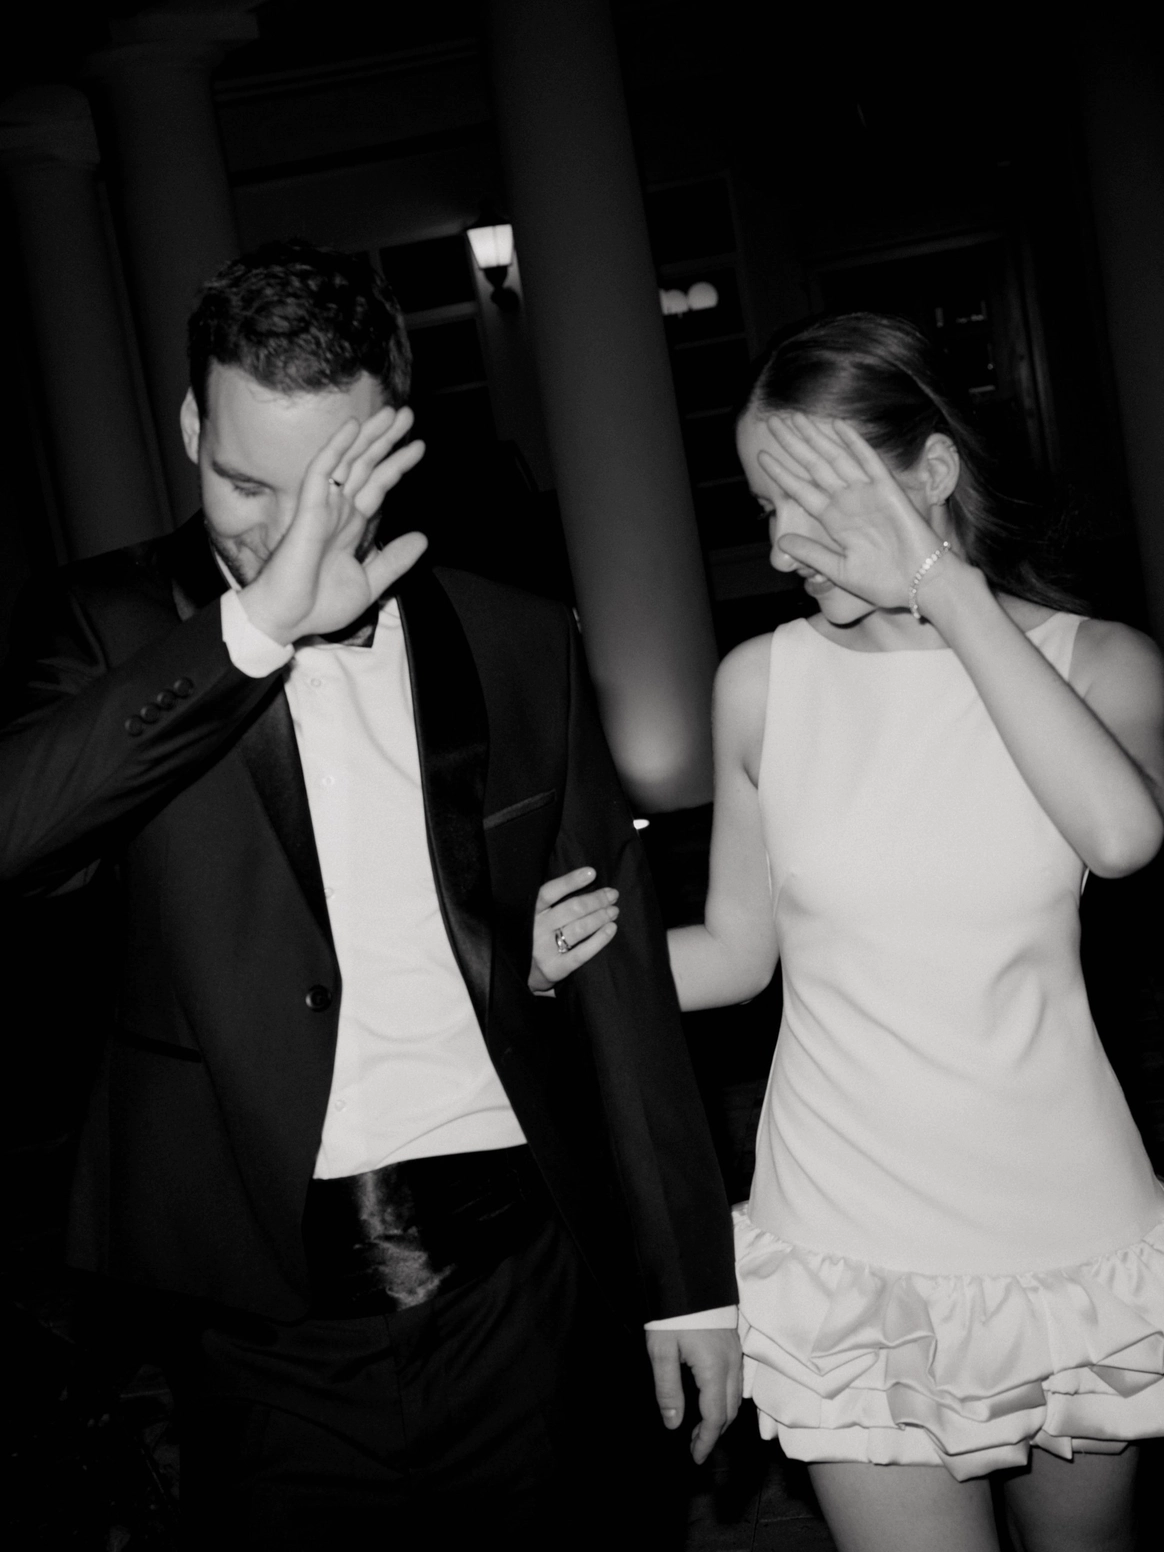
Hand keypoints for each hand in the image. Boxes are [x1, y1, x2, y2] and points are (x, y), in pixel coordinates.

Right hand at [240, 405, 426, 643]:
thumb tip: (422, 538)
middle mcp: (337, 511)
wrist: (286, 620)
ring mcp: (322, 508)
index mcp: (350, 525)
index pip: (377, 485)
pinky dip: (335, 448)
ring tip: (393, 413)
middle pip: (365, 465)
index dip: (397, 465)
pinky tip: (352, 427)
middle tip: (408, 414)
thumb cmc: (318, 605)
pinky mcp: (307, 511)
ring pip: (348, 461)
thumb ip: (394, 560)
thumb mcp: (369, 583)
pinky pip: (321, 472)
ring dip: (369, 436)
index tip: (419, 446)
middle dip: (386, 440)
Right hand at [528, 867, 618, 991]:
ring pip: (579, 928)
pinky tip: (611, 929)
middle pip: (571, 909)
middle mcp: (535, 929)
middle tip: (613, 895)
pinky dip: (600, 939)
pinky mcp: (554, 969)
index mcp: (529, 913)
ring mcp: (544, 950)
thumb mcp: (533, 918)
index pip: (549, 892)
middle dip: (596, 900)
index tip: (592, 872)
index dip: (570, 881)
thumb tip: (586, 881)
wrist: (518, 975)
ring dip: (601, 916)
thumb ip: (550, 904)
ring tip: (614, 911)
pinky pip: (582, 953)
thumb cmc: (533, 938)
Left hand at [645, 1327, 741, 1463]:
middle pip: (730, 1411)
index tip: (696, 1458)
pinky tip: (712, 1398)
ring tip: (701, 1427)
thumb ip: (667, 1390)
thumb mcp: (662, 1352)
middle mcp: (731, 1365)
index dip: (706, 1441)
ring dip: (721, 1416)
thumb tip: (673, 1424)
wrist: (690, 1276)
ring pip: (736, 1396)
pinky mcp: (734, 1344)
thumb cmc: (673, 1314)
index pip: (714, 1417)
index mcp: (714, 1370)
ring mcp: (735, 1353)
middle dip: (714, 1432)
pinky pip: (737, 1381)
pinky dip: (726, 1398)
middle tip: (695, 1446)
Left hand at [759, 414, 941, 609]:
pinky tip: (837, 425)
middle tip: (773, 421)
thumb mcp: (838, 570)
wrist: (920, 586)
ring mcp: (867, 494)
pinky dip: (854, 443)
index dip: (782, 473)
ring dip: (816, 437)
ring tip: (794, 418)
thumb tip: (780, 543)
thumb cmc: (883, 582)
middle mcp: (848, 502)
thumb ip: (811, 553)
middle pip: (814, 466)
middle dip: (794, 444)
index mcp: (834, 521)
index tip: (762, 455)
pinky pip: (869, 461)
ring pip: (836, 457)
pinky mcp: (889, 491)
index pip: (801, 490)